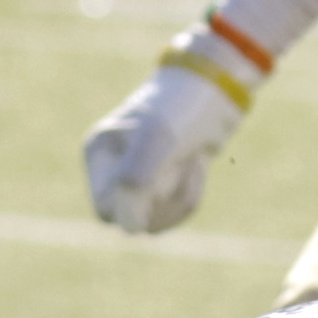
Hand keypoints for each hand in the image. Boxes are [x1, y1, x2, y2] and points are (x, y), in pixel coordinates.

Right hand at [82, 59, 241, 231]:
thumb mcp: (156, 140)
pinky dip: (189, 194)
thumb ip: (134, 183)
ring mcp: (140, 175)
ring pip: (154, 218)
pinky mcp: (165, 180)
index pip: (106, 208)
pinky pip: (172, 209)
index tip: (161, 184)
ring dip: (181, 198)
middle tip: (182, 168)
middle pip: (130, 218)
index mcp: (100, 153)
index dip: (136, 207)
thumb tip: (128, 227)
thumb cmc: (180, 109)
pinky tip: (197, 165)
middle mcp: (114, 167)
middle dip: (164, 202)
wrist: (217, 90)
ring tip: (193, 163)